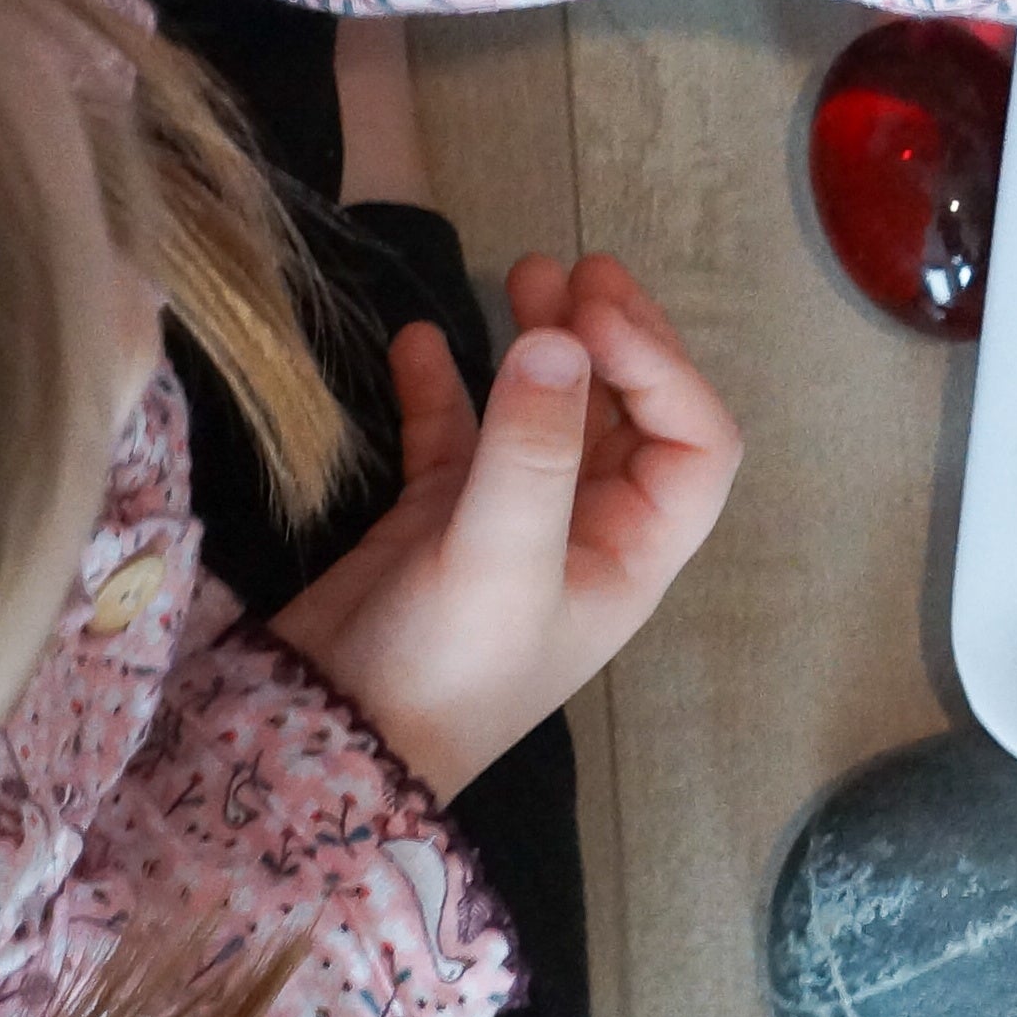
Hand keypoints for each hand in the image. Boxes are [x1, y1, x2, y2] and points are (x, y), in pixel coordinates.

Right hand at [267, 252, 741, 799]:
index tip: (594, 311)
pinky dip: (444, 384)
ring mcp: (509, 524)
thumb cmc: (440, 672)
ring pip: (545, 414)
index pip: (694, 442)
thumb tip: (559, 334)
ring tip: (517, 274)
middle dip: (609, 338)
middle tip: (571, 268)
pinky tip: (417, 340)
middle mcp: (584, 533)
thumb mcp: (497, 559)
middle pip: (626, 414)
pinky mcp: (435, 522)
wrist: (322, 748)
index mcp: (631, 553)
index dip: (660, 367)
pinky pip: (456, 435)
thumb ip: (530, 447)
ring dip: (539, 346)